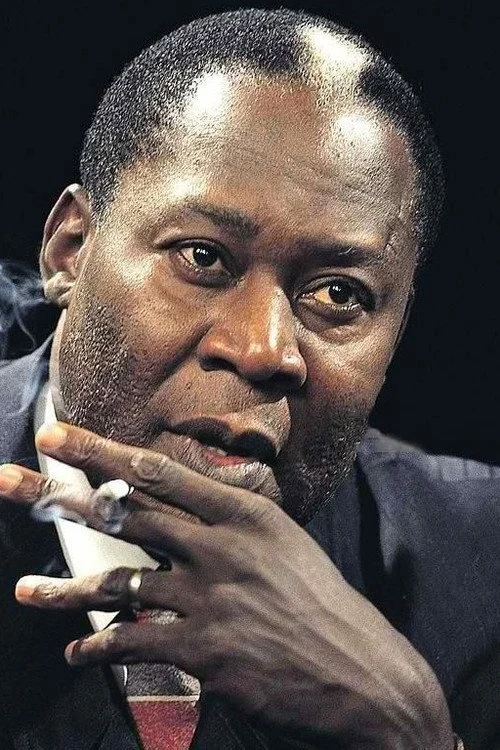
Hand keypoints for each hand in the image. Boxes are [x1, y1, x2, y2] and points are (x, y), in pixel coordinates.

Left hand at [0, 422, 453, 748]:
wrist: (362, 674)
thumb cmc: (320, 605)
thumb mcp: (283, 545)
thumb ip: (231, 523)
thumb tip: (185, 508)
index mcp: (244, 514)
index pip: (159, 472)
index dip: (101, 453)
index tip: (59, 438)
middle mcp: (222, 546)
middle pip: (126, 512)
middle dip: (60, 494)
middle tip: (11, 480)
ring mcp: (210, 598)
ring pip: (117, 582)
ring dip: (64, 590)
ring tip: (25, 591)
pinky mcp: (204, 651)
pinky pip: (133, 642)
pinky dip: (99, 647)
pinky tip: (78, 651)